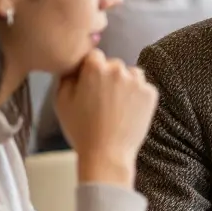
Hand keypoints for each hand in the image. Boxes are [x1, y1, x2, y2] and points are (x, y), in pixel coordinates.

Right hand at [54, 50, 158, 186]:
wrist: (107, 154)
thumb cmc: (81, 130)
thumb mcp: (61, 100)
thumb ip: (67, 76)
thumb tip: (73, 65)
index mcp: (94, 67)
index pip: (94, 56)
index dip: (90, 70)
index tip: (89, 85)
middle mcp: (118, 69)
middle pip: (113, 65)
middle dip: (108, 77)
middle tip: (102, 100)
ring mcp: (137, 81)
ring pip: (131, 74)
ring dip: (125, 84)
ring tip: (116, 106)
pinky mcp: (151, 94)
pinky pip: (144, 88)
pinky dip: (138, 97)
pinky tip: (127, 112)